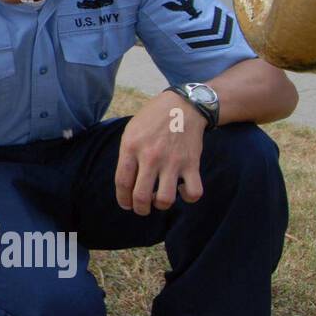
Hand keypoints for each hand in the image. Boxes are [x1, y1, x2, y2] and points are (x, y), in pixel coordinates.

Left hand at [114, 91, 205, 215]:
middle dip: (139, 209)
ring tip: (159, 199)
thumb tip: (125, 183)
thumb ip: (126, 155)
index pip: (122, 183)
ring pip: (165, 200)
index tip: (126, 204)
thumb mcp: (131, 131)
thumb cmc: (152, 119)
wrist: (183, 106)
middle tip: (141, 208)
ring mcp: (172, 161)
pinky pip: (193, 192)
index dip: (123, 199)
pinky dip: (188, 197)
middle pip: (141, 196)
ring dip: (161, 205)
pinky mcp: (192, 164)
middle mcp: (150, 156)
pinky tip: (182, 190)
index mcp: (131, 147)